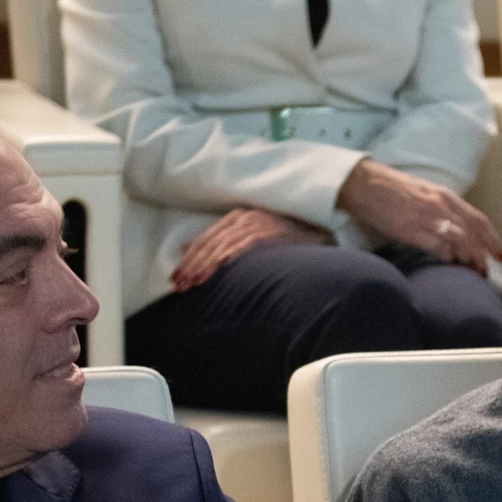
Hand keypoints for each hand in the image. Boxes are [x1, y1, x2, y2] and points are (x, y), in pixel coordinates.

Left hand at [171, 208, 328, 291]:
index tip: (178, 274)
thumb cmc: (291, 242)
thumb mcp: (256, 236)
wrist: (324, 232)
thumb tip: (189, 248)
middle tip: (179, 284)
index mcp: (241, 217)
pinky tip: (213, 275)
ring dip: (203, 266)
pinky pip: (239, 249)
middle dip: (192, 264)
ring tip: (191, 284)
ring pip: (221, 246)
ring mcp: (257, 225)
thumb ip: (226, 242)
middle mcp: (246, 218)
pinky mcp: (267, 235)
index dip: (190, 257)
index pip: (208, 237)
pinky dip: (223, 262)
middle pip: (210, 242)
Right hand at [336, 159, 501, 273]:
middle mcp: (441, 205)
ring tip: (472, 273)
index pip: (478, 219)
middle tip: (487, 271)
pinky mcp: (411, 230)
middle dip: (485, 254)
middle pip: (473, 233)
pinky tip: (448, 264)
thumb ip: (441, 209)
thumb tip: (454, 231)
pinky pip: (438, 246)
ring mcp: (426, 217)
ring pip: (461, 240)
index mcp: (445, 196)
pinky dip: (447, 257)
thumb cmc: (390, 189)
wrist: (364, 184)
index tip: (500, 255)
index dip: (492, 239)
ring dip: (470, 259)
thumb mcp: (424, 193)